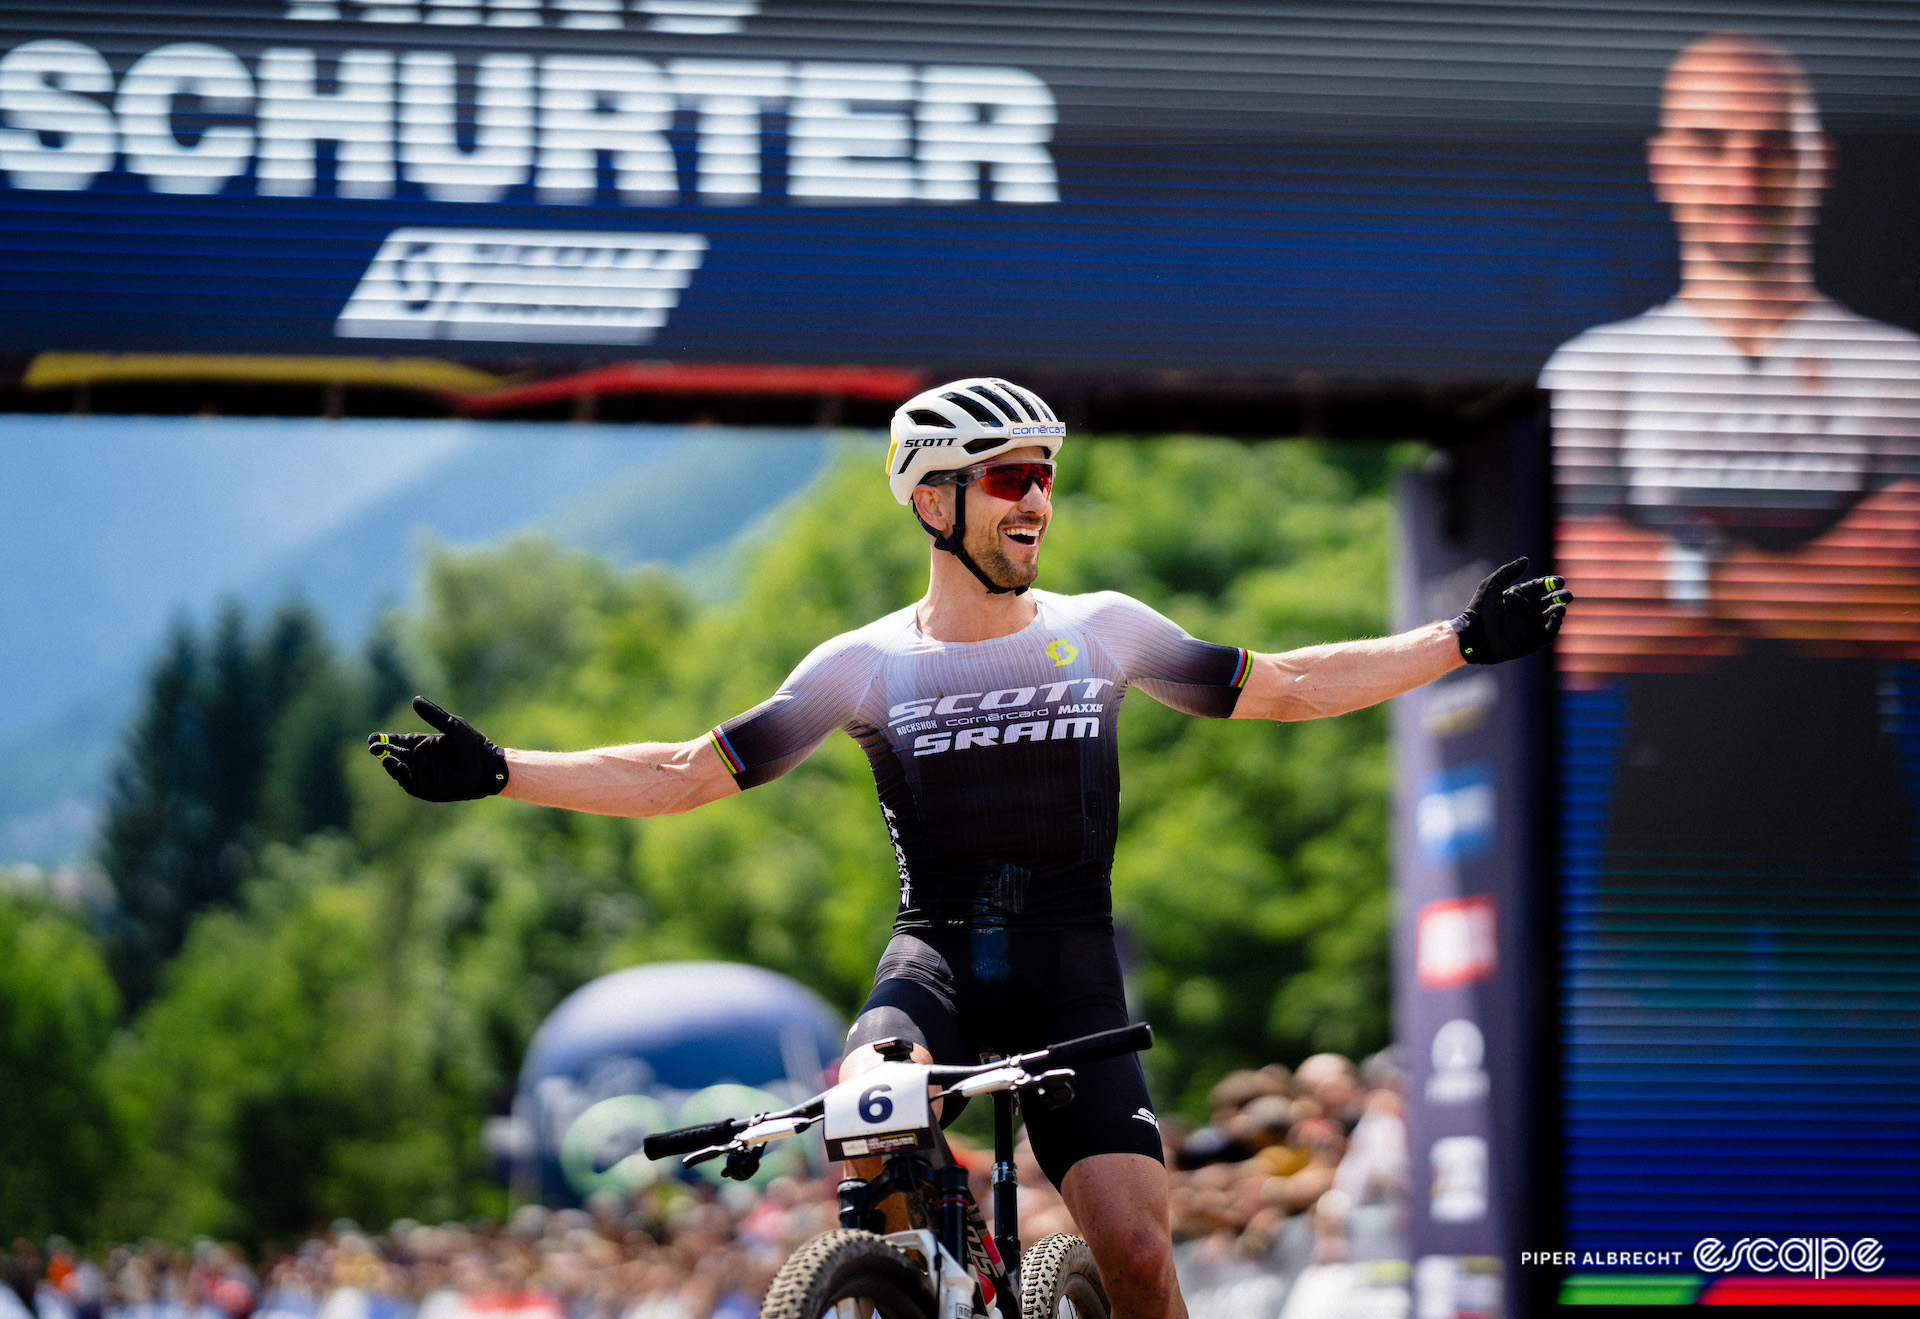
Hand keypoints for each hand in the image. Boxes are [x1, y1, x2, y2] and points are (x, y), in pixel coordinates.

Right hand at [368, 697, 508, 801]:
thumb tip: (415, 699)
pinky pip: (410, 783)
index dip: (384, 740)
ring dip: (390, 764)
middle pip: (395, 756)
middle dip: (382, 752)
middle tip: (372, 747)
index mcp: (423, 744)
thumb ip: (434, 715)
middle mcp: (420, 760)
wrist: (487, 766)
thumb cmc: (472, 745)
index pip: (398, 742)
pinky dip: (402, 776)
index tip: (373, 738)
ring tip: (386, 757)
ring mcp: (423, 776)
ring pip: (400, 770)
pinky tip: (398, 766)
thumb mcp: (452, 726)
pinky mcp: (427, 790)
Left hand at [1451, 557, 1573, 664]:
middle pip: (1549, 600)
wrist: (1475, 635)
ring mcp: (1530, 624)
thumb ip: (1509, 571)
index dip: (1550, 583)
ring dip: (1559, 609)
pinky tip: (1558, 616)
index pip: (1539, 587)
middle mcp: (1526, 609)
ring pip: (1551, 615)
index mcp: (1518, 596)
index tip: (1559, 581)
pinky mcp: (1533, 640)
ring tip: (1562, 604)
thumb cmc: (1481, 609)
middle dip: (1559, 596)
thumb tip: (1526, 560)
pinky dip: (1556, 624)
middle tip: (1566, 594)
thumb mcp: (1492, 585)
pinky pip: (1549, 631)